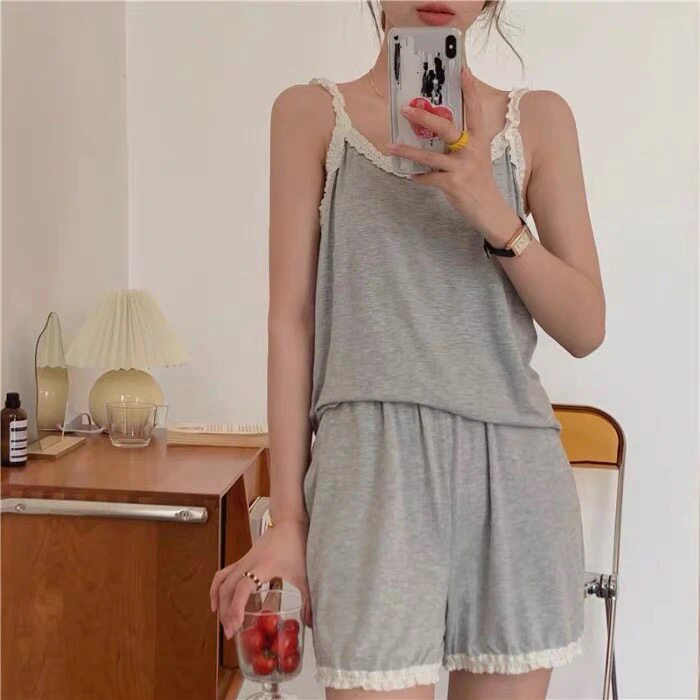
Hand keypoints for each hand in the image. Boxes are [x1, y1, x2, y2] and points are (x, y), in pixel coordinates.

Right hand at [209, 518, 311, 637]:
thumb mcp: (304, 575)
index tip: (236, 625)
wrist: (288, 523)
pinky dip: (216, 589)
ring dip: (219, 602)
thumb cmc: (296, 545)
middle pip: (228, 588)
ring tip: (223, 621)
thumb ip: (309, 600)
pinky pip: (223, 575)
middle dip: (226, 612)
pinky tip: (217, 603)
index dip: (236, 607)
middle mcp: (248, 563)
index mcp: (263, 566)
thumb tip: (311, 623)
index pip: (242, 587)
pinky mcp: (242, 561)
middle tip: (231, 632)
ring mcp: (243, 561)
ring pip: (222, 582)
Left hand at [387, 63, 512, 243]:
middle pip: (446, 128)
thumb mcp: (476, 157)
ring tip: (391, 147)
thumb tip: (435, 131)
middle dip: (424, 117)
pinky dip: (418, 177)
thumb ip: (461, 143)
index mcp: (479, 140)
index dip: (469, 89)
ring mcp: (462, 167)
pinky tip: (410, 176)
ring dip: (408, 151)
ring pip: (430, 156)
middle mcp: (472, 150)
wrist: (490, 209)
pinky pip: (428, 178)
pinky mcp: (453, 184)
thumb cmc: (479, 180)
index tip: (462, 69)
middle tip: (405, 109)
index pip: (474, 110)